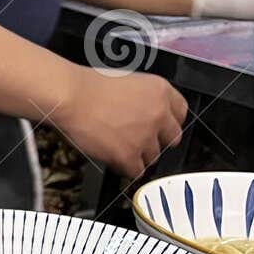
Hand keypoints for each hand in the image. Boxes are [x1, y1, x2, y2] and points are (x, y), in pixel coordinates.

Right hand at [52, 67, 186, 179]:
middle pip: (172, 138)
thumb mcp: (130, 81)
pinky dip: (126, 169)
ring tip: (120, 149)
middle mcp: (159, 114)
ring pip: (153, 157)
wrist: (73, 97)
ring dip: (140, 156)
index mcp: (161, 90)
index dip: (169, 122)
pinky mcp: (129, 155)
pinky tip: (116, 161)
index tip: (161, 128)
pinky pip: (136, 172)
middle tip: (141, 141)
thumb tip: (145, 115)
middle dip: (158, 141)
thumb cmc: (90, 86)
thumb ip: (145, 99)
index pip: (181, 113)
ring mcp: (146, 136)